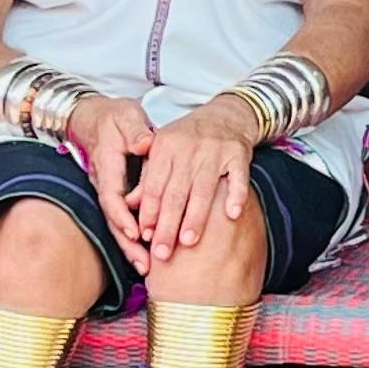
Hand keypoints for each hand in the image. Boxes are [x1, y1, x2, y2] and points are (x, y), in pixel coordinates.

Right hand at [67, 96, 159, 255]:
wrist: (96, 117)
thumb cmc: (114, 116)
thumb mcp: (126, 115)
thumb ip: (135, 130)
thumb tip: (145, 144)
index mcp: (107, 164)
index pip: (112, 195)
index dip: (122, 216)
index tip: (136, 232)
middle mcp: (105, 182)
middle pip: (113, 219)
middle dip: (127, 244)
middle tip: (144, 265)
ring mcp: (109, 190)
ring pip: (117, 223)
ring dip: (131, 247)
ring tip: (147, 268)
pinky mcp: (116, 194)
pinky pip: (124, 219)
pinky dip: (134, 237)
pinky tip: (147, 253)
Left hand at [129, 100, 262, 264]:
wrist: (225, 114)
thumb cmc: (187, 139)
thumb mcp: (162, 151)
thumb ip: (148, 178)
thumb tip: (130, 205)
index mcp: (164, 147)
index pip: (154, 186)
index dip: (148, 213)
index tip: (144, 237)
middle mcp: (188, 148)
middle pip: (176, 193)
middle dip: (168, 225)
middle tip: (162, 253)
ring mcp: (215, 150)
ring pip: (203, 189)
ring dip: (196, 217)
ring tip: (188, 242)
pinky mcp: (239, 153)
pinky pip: (238, 177)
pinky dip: (236, 196)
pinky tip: (232, 215)